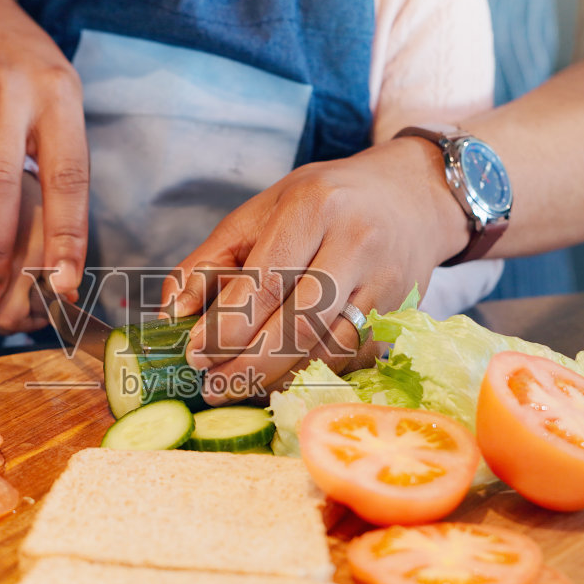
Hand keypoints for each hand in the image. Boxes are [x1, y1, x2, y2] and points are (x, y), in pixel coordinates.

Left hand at [162, 137, 469, 402]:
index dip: (227, 326)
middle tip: (212, 385)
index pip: (266, 281)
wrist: (410, 196)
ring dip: (278, 377)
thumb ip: (211, 260)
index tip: (194, 353)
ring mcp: (386, 280)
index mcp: (314, 207)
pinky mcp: (402, 312)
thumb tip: (173, 313)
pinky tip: (280, 378)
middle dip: (249, 363)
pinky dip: (311, 373)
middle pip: (299, 323)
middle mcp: (357, 241)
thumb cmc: (322, 203)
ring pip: (328, 348)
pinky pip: (351, 357)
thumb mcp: (261, 212)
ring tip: (239, 386)